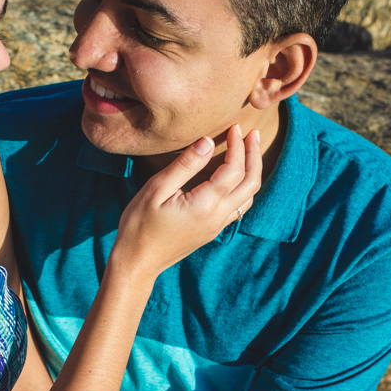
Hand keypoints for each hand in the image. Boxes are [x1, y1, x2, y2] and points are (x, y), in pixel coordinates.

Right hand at [114, 124, 260, 275]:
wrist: (137, 262)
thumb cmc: (140, 225)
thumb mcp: (157, 189)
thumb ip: (185, 165)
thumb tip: (207, 142)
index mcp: (205, 205)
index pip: (233, 170)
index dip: (238, 146)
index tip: (234, 128)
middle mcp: (217, 217)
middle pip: (250, 183)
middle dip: (254, 156)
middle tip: (251, 134)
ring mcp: (216, 226)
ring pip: (248, 198)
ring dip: (252, 172)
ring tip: (248, 152)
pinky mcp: (211, 231)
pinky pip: (238, 208)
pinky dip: (243, 188)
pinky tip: (235, 178)